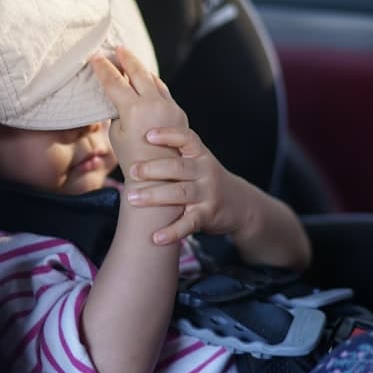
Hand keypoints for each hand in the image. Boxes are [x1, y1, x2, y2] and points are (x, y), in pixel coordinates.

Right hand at [90, 46, 186, 178]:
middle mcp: (154, 104)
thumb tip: (120, 98)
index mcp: (134, 109)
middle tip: (117, 48)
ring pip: (153, 79)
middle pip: (138, 72)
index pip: (114, 82)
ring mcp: (169, 106)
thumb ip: (117, 111)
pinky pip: (163, 91)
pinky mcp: (178, 112)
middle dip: (126, 59)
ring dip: (141, 69)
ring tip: (130, 60)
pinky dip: (153, 83)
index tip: (95, 57)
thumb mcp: (116, 134)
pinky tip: (147, 80)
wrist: (160, 176)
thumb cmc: (132, 159)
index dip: (103, 68)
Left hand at [125, 126, 250, 244]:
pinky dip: (172, 231)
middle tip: (132, 171)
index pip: (187, 139)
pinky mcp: (208, 215)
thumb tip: (137, 144)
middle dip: (153, 169)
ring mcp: (208, 194)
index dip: (168, 135)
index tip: (148, 135)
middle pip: (178, 167)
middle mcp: (206, 172)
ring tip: (132, 199)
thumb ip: (176, 155)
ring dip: (154, 196)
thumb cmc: (207, 181)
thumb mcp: (198, 163)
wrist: (240, 204)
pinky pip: (189, 223)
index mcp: (200, 155)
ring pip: (180, 193)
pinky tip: (156, 237)